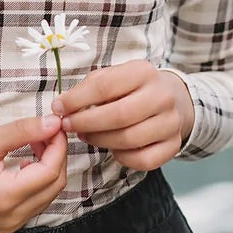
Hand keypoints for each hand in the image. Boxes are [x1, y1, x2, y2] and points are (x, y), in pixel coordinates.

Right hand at [0, 114, 67, 232]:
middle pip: (54, 185)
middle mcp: (10, 218)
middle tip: (47, 130)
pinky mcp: (6, 222)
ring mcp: (8, 223)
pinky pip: (35, 200)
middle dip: (56, 155)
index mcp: (3, 198)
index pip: (49, 172)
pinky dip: (38, 179)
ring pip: (48, 194)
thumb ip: (23, 131)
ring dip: (49, 167)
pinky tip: (27, 160)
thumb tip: (54, 123)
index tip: (56, 124)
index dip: (58, 146)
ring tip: (36, 142)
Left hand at [53, 62, 193, 170]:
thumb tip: (62, 106)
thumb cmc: (133, 89)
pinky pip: (143, 160)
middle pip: (118, 116)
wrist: (173, 100)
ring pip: (129, 140)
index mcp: (144, 72)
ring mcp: (170, 123)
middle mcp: (162, 96)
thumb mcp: (114, 77)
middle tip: (68, 126)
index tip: (59, 108)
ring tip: (86, 136)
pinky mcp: (173, 145)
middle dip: (86, 123)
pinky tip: (113, 148)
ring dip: (100, 141)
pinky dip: (123, 158)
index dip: (76, 100)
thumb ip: (89, 88)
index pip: (104, 86)